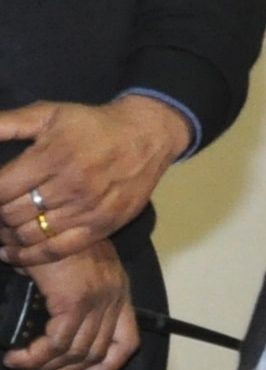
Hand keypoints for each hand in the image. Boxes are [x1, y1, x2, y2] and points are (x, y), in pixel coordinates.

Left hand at [0, 95, 190, 264]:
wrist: (147, 136)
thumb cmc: (92, 125)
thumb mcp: (48, 113)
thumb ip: (6, 123)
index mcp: (53, 157)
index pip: (0, 189)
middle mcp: (70, 186)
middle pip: (12, 214)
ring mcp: (87, 209)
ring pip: (30, 234)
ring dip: (8, 234)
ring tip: (4, 228)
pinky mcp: (102, 226)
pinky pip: (56, 250)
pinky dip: (29, 256)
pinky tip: (13, 253)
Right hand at [5, 243, 141, 369]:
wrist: (45, 218)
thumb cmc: (53, 240)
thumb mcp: (75, 270)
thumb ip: (73, 298)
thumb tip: (48, 329)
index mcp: (118, 291)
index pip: (127, 342)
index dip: (107, 368)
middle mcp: (114, 297)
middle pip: (96, 353)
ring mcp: (98, 300)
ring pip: (75, 352)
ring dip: (45, 366)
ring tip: (21, 363)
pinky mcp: (75, 300)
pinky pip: (57, 343)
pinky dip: (36, 356)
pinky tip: (18, 357)